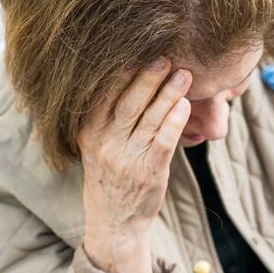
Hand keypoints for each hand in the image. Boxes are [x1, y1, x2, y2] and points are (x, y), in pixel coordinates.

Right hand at [77, 61, 191, 272]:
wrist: (114, 223)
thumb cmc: (109, 177)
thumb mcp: (95, 146)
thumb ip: (106, 117)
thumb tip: (131, 79)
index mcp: (88, 132)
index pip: (103, 94)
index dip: (120, 71)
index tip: (136, 49)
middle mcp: (105, 143)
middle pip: (128, 102)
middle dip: (147, 77)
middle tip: (165, 55)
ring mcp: (127, 158)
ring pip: (149, 119)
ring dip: (168, 94)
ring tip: (184, 74)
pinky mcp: (149, 171)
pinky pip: (163, 141)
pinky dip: (174, 121)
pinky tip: (184, 105)